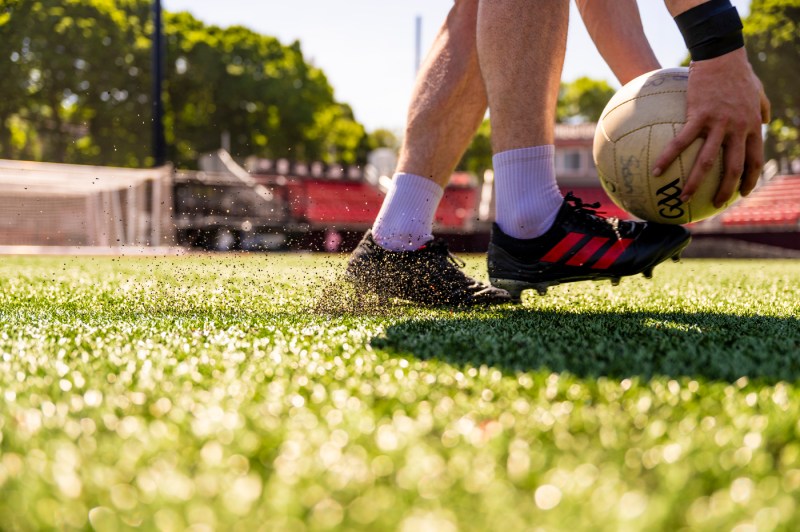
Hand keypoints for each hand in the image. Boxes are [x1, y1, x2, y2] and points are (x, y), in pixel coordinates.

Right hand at [653, 48, 769, 207]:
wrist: (722, 55)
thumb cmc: (739, 71)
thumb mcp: (758, 90)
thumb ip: (762, 107)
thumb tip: (765, 120)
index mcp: (751, 126)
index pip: (754, 160)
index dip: (750, 180)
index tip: (742, 194)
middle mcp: (737, 128)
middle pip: (732, 167)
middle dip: (723, 191)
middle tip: (713, 206)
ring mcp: (718, 123)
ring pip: (707, 161)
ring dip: (694, 183)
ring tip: (682, 198)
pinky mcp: (698, 115)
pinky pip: (681, 142)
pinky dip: (668, 158)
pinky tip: (656, 170)